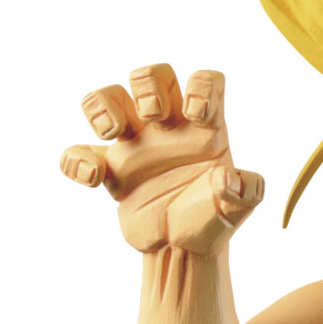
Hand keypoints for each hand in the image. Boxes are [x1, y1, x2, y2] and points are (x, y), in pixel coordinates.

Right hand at [60, 64, 263, 254]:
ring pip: (110, 97)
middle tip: (152, 114)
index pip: (205, 81)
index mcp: (205, 128)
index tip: (196, 114)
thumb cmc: (214, 218)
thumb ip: (246, 192)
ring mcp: (137, 144)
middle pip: (152, 75)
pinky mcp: (111, 169)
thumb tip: (226, 178)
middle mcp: (169, 128)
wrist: (184, 248)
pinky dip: (76, 161)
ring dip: (102, 104)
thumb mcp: (238, 208)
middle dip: (147, 85)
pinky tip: (95, 179)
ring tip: (114, 133)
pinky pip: (79, 152)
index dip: (200, 85)